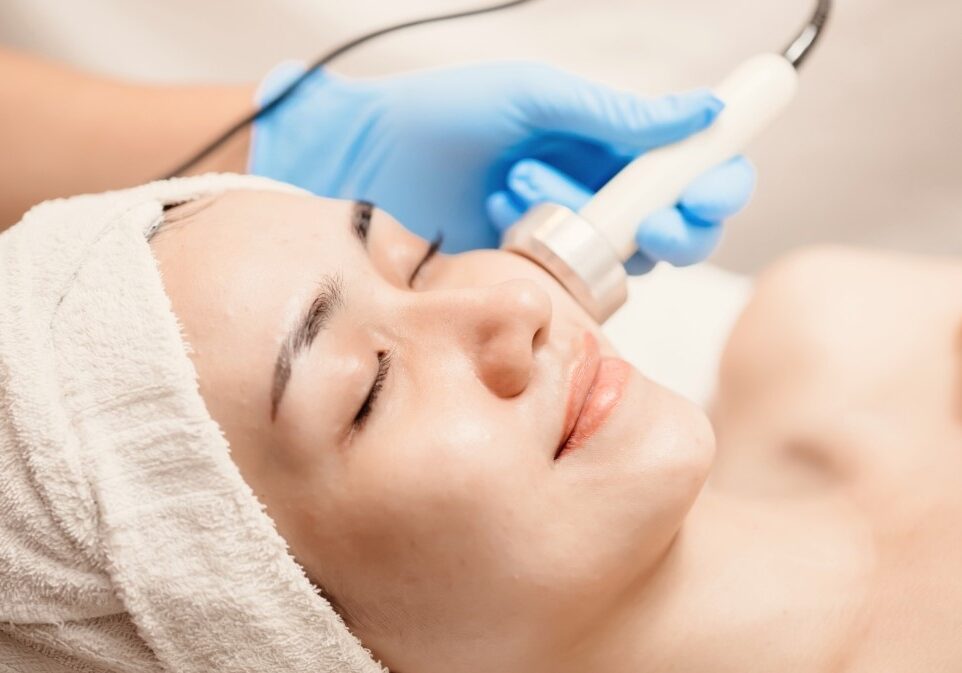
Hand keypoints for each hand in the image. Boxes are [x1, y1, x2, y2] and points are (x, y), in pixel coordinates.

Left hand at [250, 61, 754, 268]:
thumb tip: (703, 113)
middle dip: (669, 224)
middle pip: (680, 228)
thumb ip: (613, 115)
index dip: (715, 183)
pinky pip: (577, 289)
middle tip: (638, 214)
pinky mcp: (535, 284)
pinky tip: (503, 218)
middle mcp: (599, 195)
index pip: (693, 168)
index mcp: (607, 143)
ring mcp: (569, 244)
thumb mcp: (531, 99)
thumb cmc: (441, 119)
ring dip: (588, 225)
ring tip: (517, 180)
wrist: (364, 163)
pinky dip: (551, 254)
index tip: (704, 189)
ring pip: (628, 260)